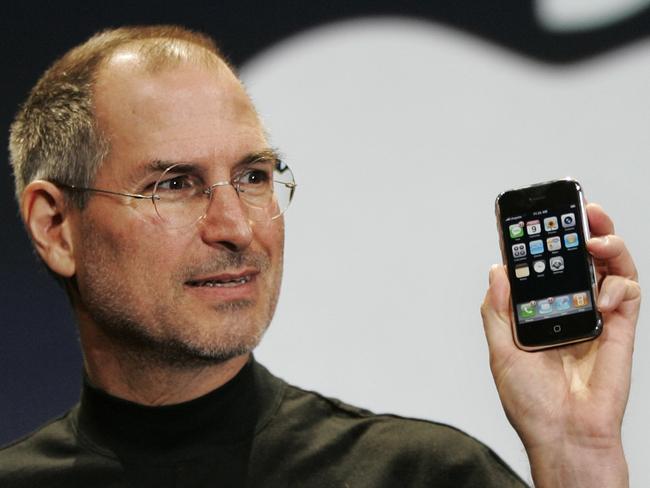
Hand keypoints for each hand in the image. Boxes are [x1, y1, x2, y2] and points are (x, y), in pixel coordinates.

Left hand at [481, 203, 640, 487]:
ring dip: (606, 243)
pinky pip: (628, 294)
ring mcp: (596, 318)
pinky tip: (605, 291)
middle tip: (576, 211)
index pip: (541, 269)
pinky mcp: (620, 330)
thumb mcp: (502, 352)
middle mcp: (567, 311)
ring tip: (595, 232)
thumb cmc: (531, 403)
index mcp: (538, 314)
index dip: (540, 243)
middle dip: (579, 232)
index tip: (533, 218)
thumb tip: (497, 270)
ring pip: (608, 269)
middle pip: (578, 261)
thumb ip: (498, 310)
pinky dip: (620, 284)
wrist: (565, 436)